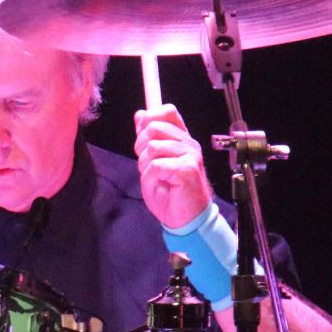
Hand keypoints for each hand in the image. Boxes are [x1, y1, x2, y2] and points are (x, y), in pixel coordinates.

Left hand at [134, 103, 213, 229]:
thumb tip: (141, 115)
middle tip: (148, 166)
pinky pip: (156, 165)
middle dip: (141, 147)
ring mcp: (190, 155)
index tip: (142, 135)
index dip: (149, 119)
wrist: (186, 220)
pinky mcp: (187, 169)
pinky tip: (161, 186)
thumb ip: (148, 139)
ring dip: (146, 166)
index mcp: (181, 140)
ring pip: (152, 147)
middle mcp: (188, 144)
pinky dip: (151, 178)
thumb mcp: (152, 162)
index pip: (167, 111)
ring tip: (157, 179)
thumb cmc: (170, 194)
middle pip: (154, 127)